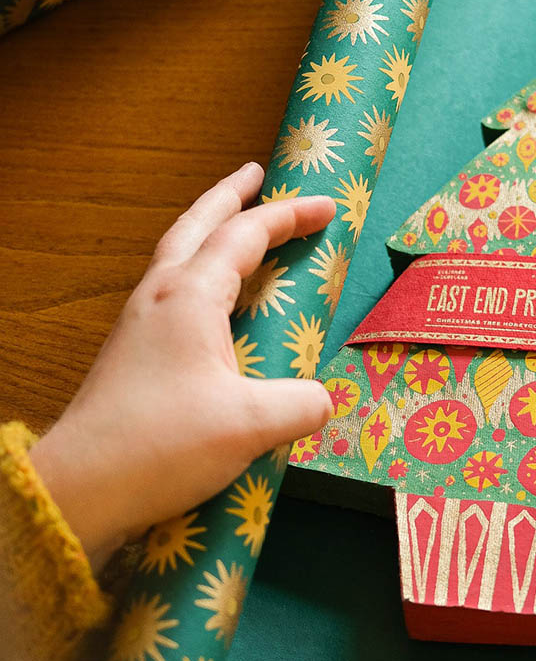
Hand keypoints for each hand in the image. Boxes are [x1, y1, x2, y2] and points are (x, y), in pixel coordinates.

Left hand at [31, 164, 335, 569]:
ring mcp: (140, 323)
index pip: (245, 236)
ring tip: (234, 222)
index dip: (288, 216)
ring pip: (178, 254)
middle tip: (256, 173)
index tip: (327, 206)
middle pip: (196, 226)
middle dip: (230, 195)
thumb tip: (324, 399)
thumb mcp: (251, 423)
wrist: (83, 487)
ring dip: (209, 229)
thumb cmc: (163, 443)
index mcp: (190, 297)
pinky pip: (172, 289)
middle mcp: (161, 297)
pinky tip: (211, 298)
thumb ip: (302, 404)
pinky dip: (199, 270)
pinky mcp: (133, 353)